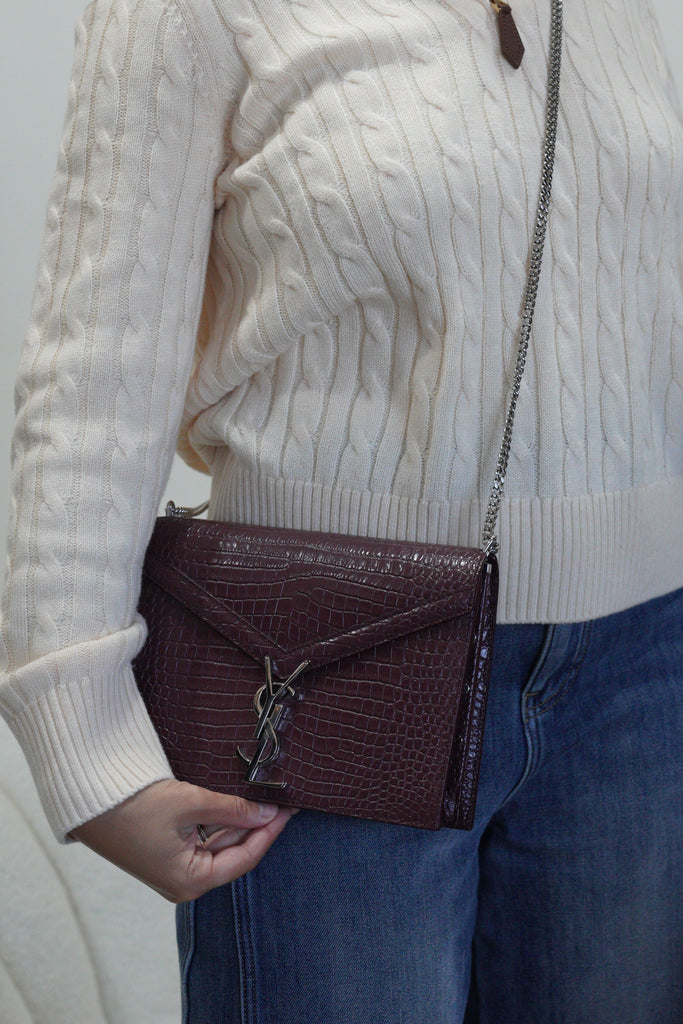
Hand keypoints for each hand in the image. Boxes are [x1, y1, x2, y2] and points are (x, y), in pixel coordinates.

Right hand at [71, 779, 295, 901]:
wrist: (89, 800)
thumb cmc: (134, 807)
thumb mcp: (189, 803)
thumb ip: (233, 810)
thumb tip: (268, 812)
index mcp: (190, 881)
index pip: (245, 858)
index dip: (270, 832)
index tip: (289, 809)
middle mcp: (184, 881)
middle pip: (234, 853)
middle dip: (257, 825)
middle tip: (281, 798)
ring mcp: (174, 867)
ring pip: (220, 844)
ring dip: (240, 822)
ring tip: (262, 796)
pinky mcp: (166, 851)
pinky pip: (203, 838)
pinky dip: (221, 821)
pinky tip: (235, 802)